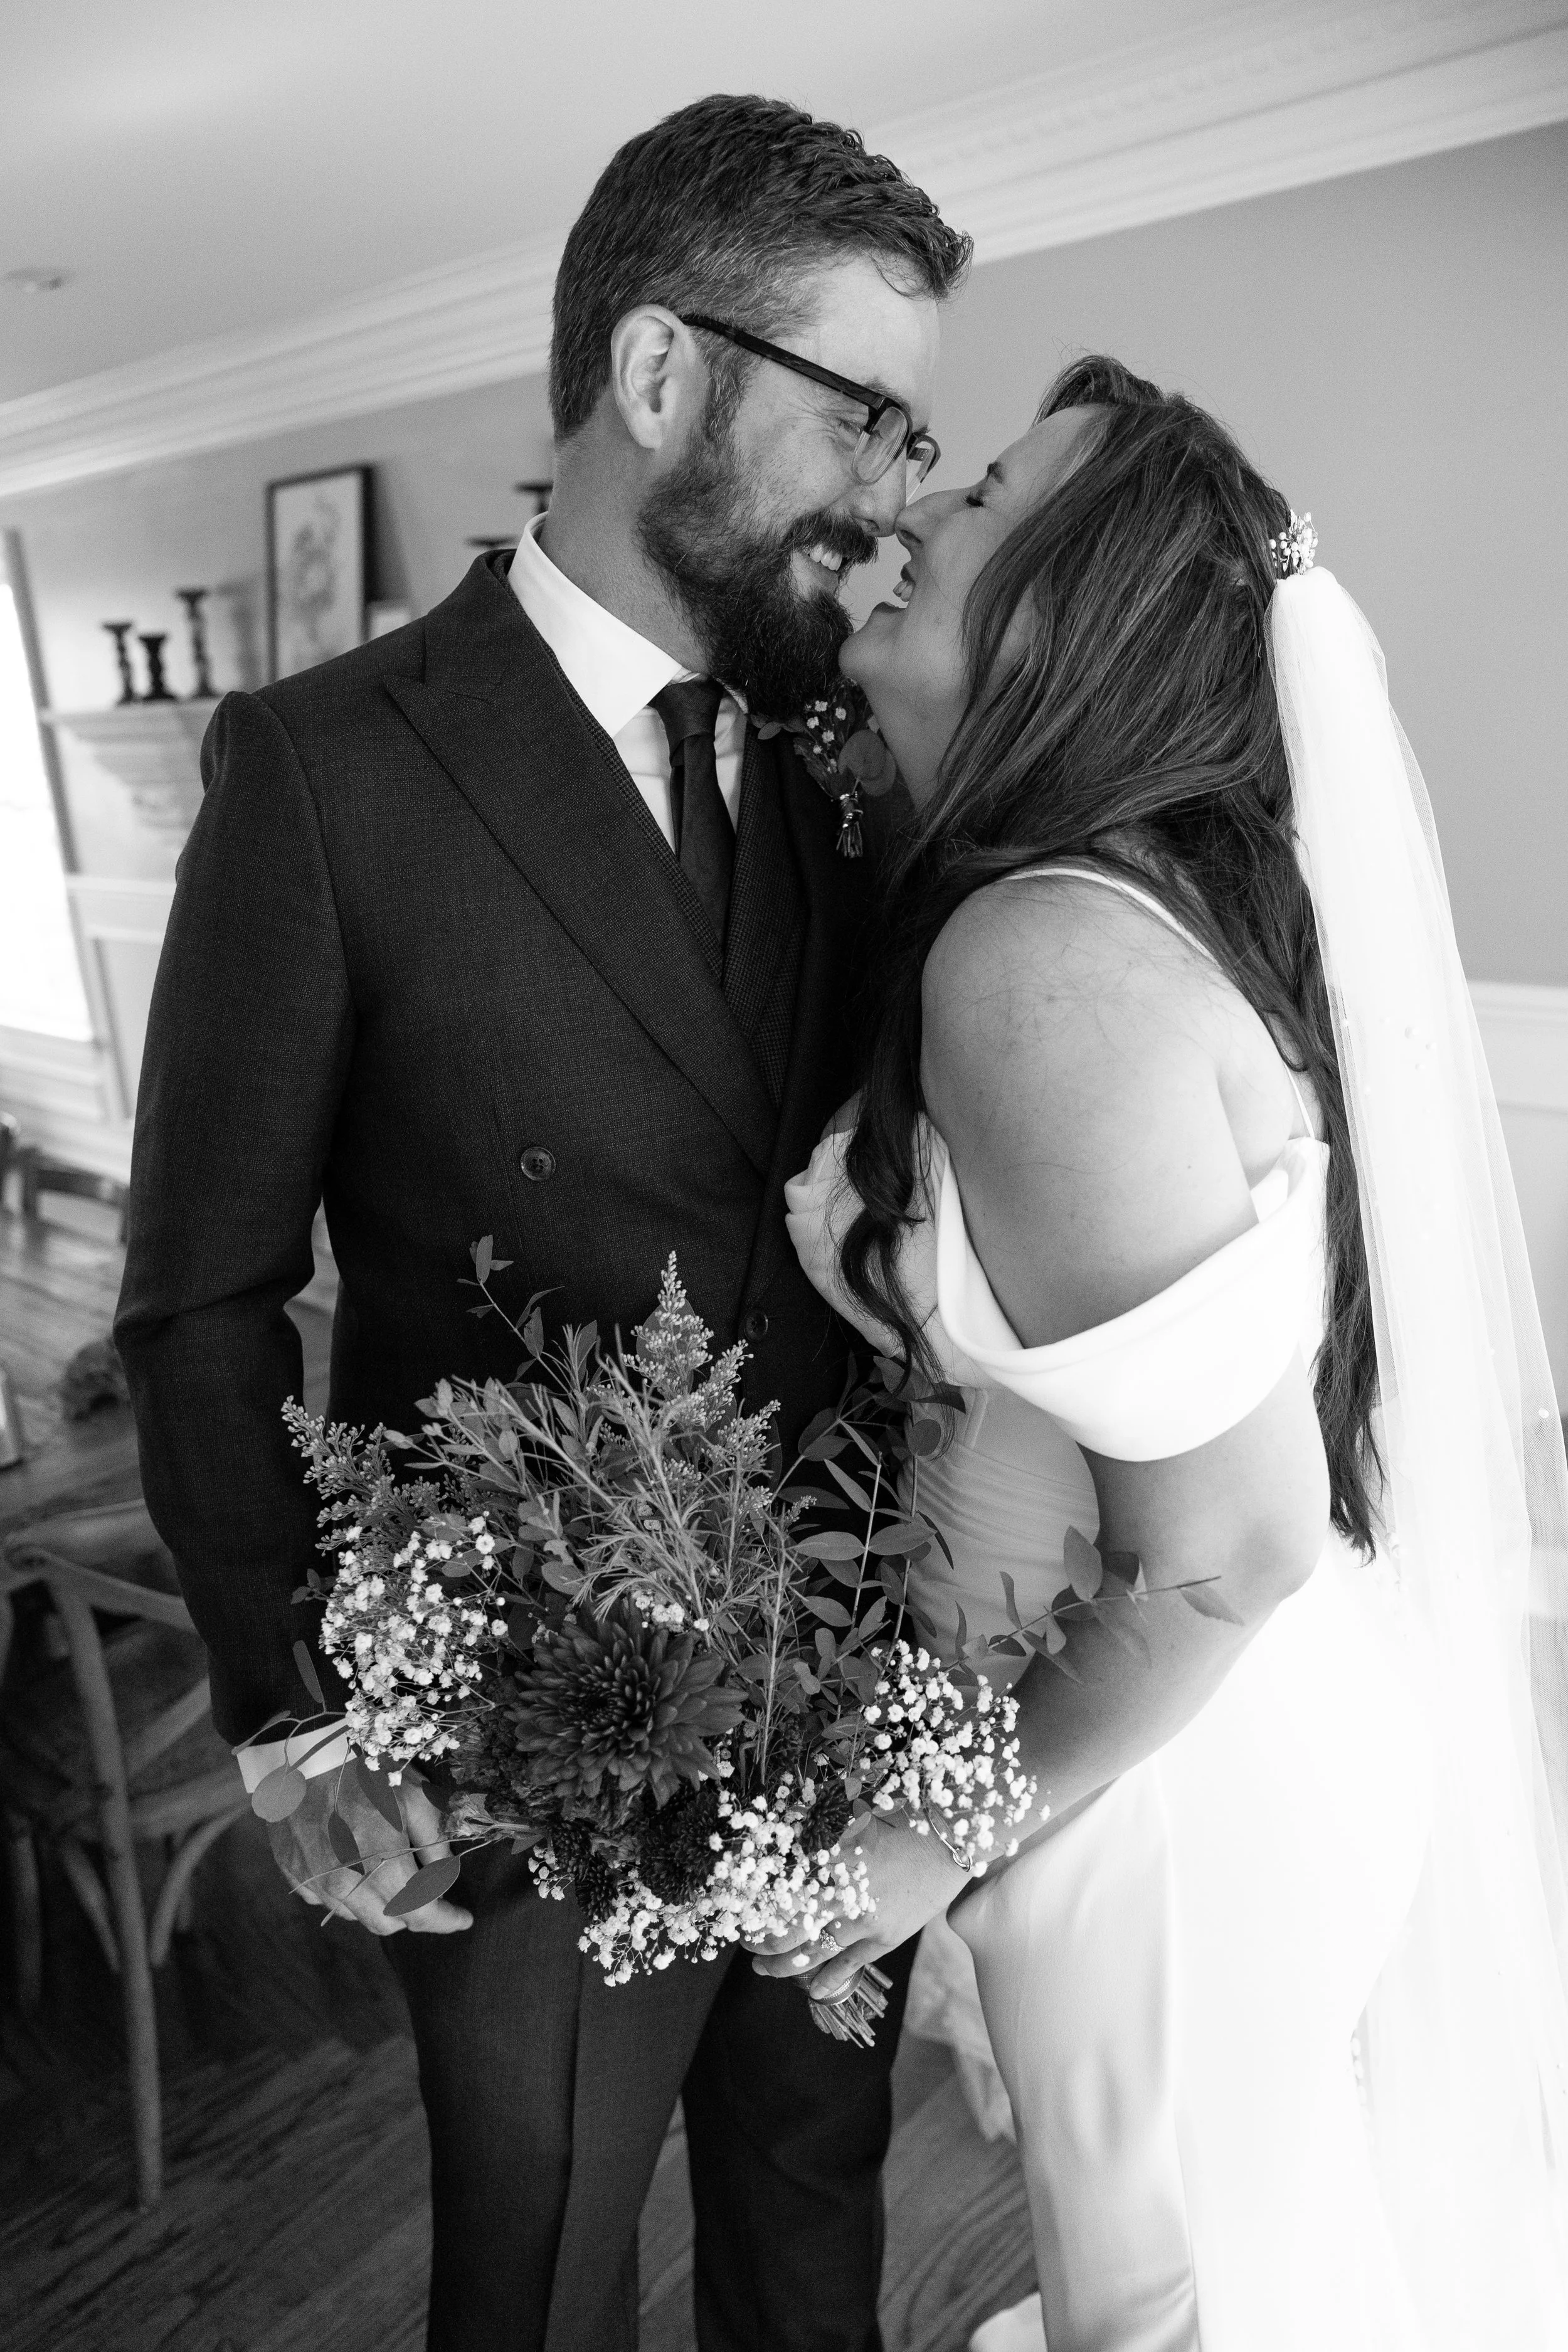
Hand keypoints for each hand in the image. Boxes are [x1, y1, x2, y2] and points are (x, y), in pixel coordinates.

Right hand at [266, 1769, 472, 1936]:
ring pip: (356, 1915)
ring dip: (377, 1902)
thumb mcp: (417, 1798)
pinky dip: (345, 1891)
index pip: (420, 1913)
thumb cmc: (369, 1770)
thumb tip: (443, 1878)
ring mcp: (316, 1882)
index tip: (463, 1918)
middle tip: (423, 1887)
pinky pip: (326, 1900)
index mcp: (381, 1863)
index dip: (446, 1920)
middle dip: (412, 1911)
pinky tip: (351, 1862)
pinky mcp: (294, 1875)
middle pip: (388, 1924)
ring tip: (384, 1867)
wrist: (307, 1755)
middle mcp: (345, 1883)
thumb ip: (436, 1843)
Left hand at [747, 1812, 969, 2003]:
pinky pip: (849, 1965)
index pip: (779, 1888)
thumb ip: (818, 1834)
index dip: (755, 1904)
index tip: (739, 1910)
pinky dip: (827, 1980)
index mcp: (828, 1856)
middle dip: (759, 1940)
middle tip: (743, 1943)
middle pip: (787, 1926)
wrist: (949, 1838)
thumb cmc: (899, 1817)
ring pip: (812, 1951)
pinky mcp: (885, 1937)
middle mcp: (841, 1891)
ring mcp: (864, 1919)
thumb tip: (784, 1841)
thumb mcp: (851, 1818)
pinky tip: (810, 1988)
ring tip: (762, 1968)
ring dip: (781, 1964)